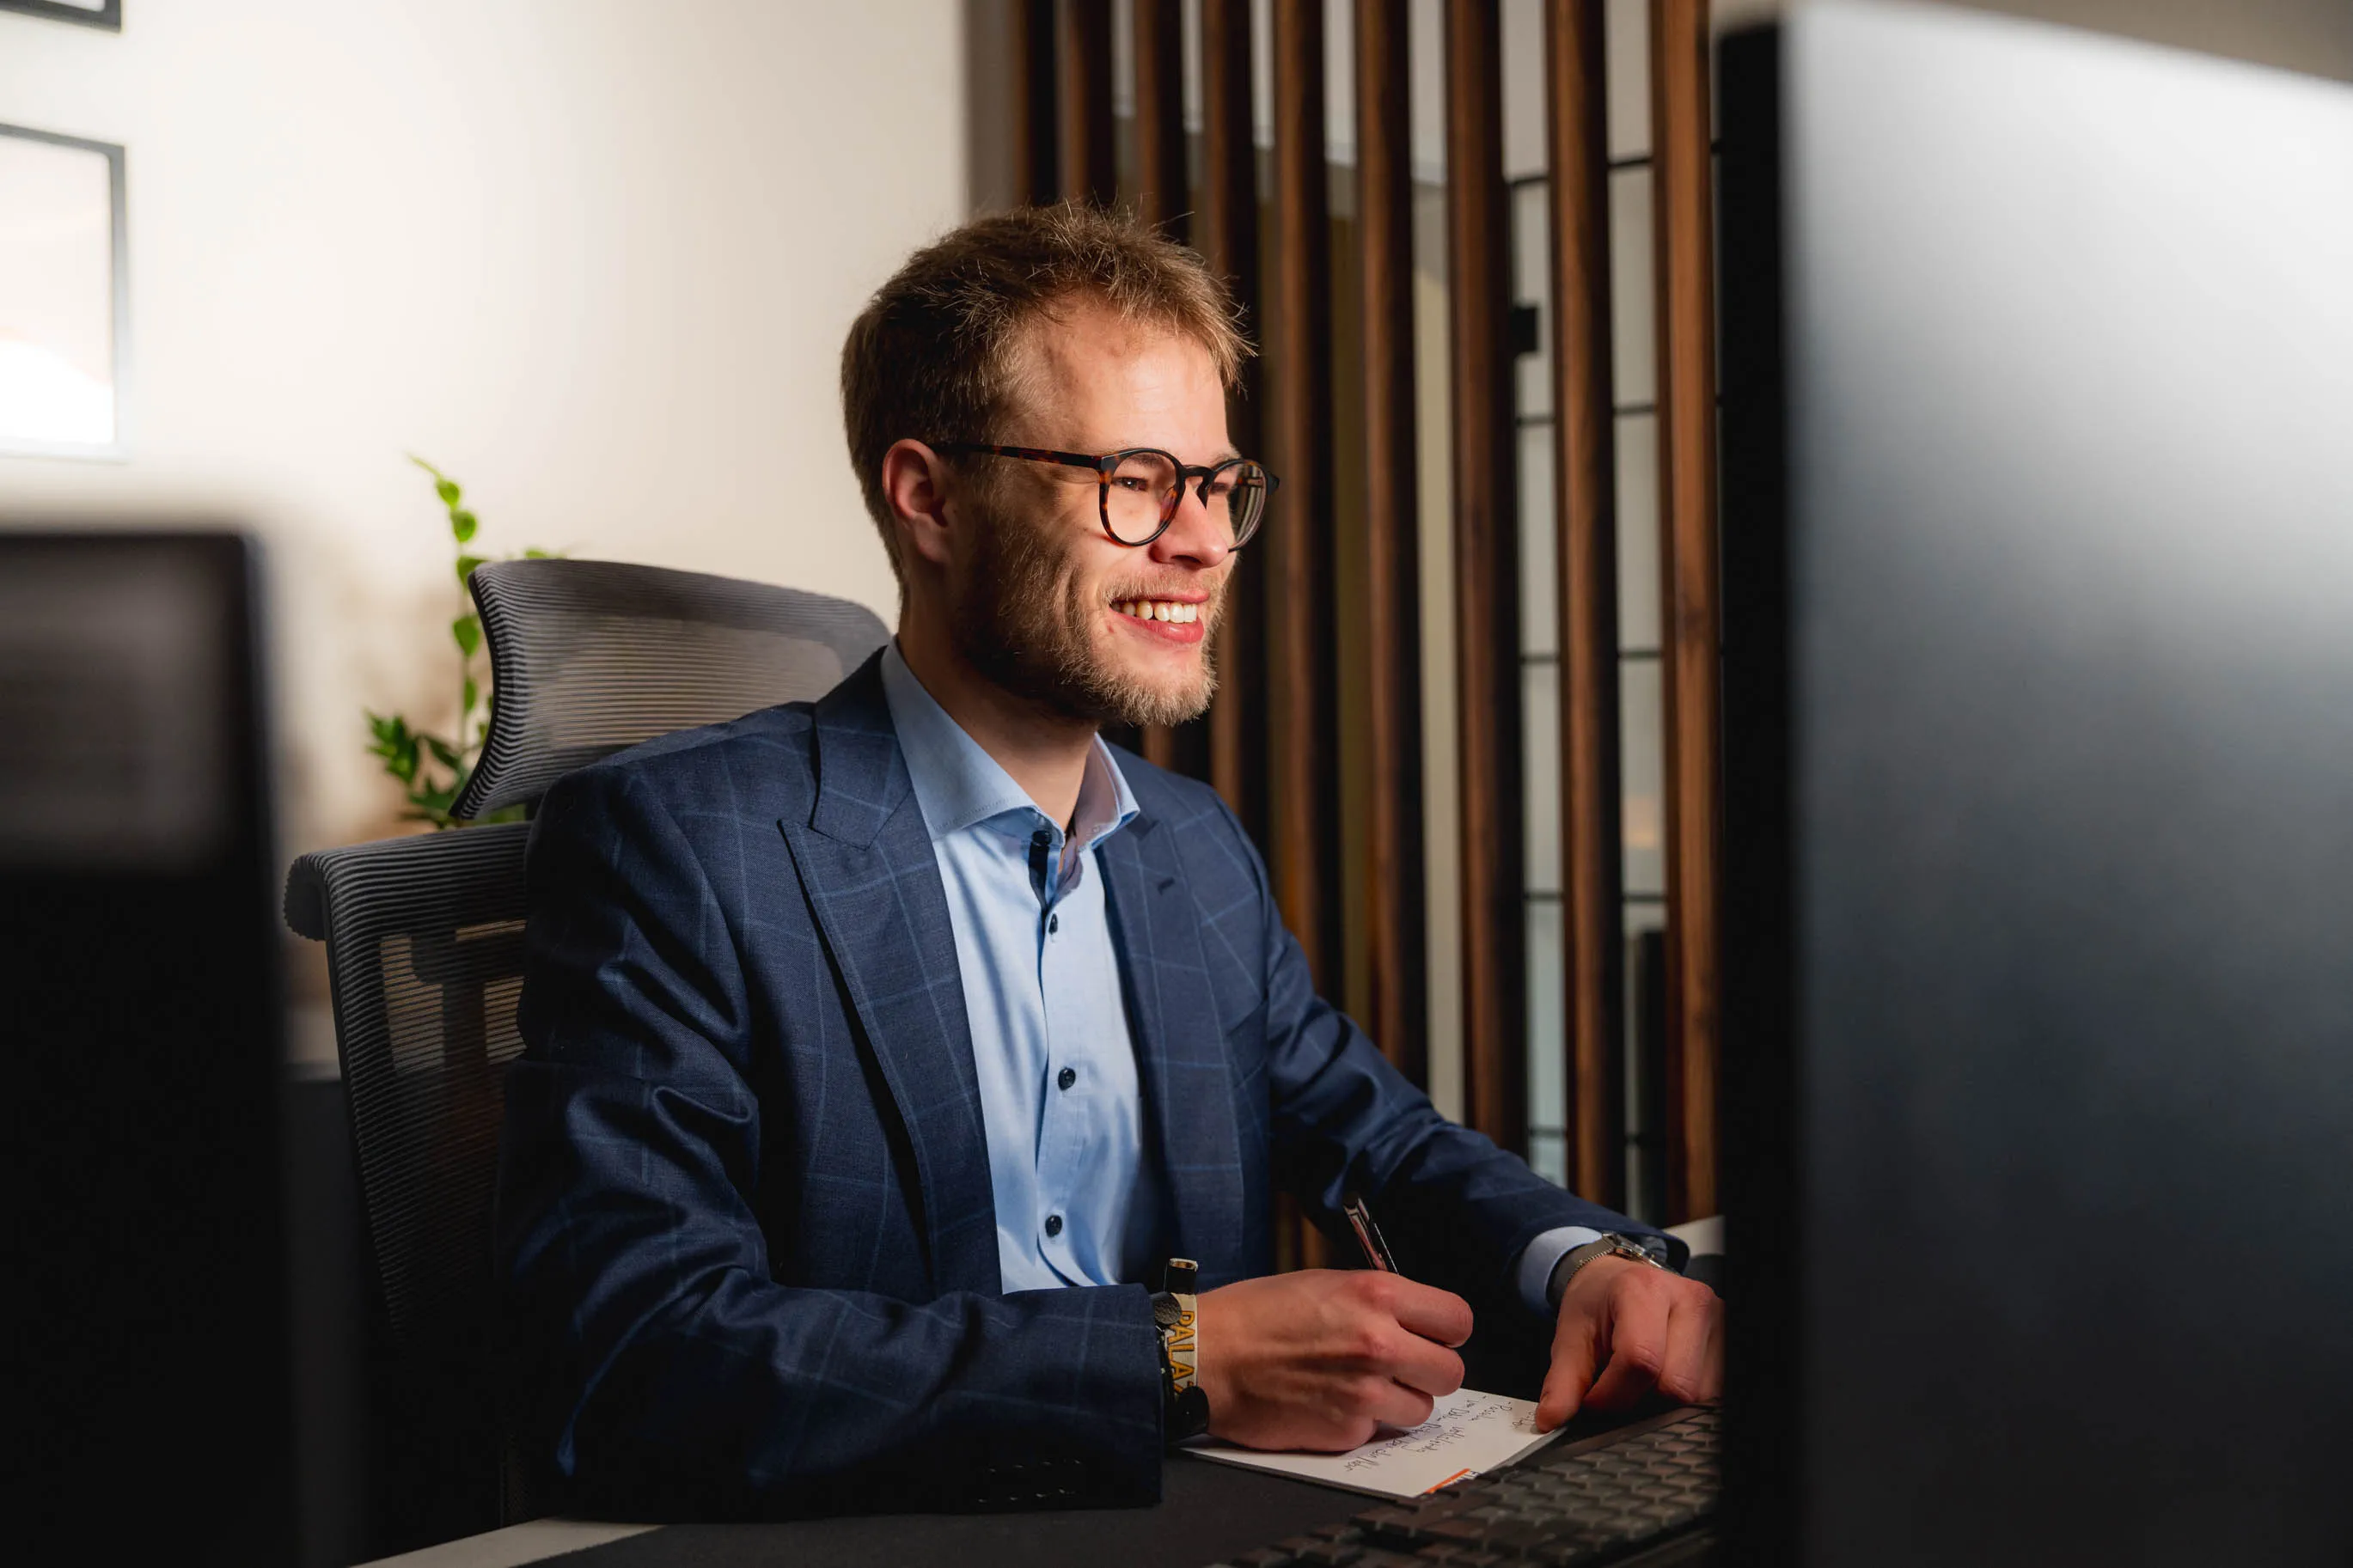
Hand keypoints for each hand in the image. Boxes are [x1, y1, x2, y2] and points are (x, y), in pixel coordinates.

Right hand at [1192, 1269, 1473, 1451]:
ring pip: (1422, 1408)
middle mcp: (1380, 1343)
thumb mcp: (1324, 1283)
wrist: (1208, 1358)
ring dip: (1399, 1401)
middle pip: (1451, 1372)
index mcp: (1377, 1295)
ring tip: (1360, 1386)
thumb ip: (1376, 1302)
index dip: (1445, 1331)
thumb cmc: (1256, 1315)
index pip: (1458, 1320)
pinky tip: (1329, 1403)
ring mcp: (1366, 1392)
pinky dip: (1362, 1422)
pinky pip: (1380, 1431)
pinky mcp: (1347, 1431)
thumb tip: (1413, 1322)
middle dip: (1428, 1371)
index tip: (1431, 1336)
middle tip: (1401, 1368)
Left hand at [1535, 1255, 1723, 1430]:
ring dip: (1666, 1402)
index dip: (1613, 1394)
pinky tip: (1664, 1380)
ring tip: (1643, 1380)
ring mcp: (1718, 1320)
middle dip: (1641, 1401)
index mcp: (1644, 1290)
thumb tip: (1552, 1420)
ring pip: (1699, 1395)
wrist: (1619, 1279)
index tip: (1593, 1400)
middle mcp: (1690, 1300)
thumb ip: (1562, 1382)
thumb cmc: (1598, 1304)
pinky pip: (1713, 1392)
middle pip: (1676, 1385)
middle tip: (1619, 1387)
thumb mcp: (1570, 1337)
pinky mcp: (1728, 1340)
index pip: (1641, 1360)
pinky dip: (1685, 1398)